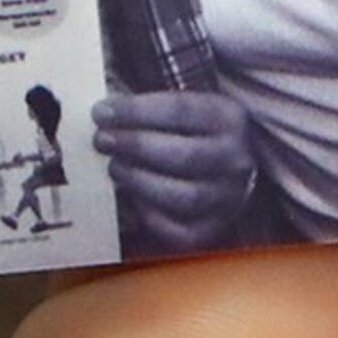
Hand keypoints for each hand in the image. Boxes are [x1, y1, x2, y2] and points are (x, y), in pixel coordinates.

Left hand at [90, 85, 258, 253]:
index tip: (101, 112)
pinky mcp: (212, 229)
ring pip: (183, 197)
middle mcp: (236, 160)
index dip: (136, 111)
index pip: (181, 110)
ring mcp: (228, 198)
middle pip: (183, 156)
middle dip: (135, 146)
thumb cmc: (188, 130)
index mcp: (228, 118)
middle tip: (102, 140)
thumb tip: (104, 109)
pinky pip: (180, 232)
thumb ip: (146, 105)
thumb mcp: (179, 105)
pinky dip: (151, 217)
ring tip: (114, 167)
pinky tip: (132, 199)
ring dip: (140, 181)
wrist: (221, 164)